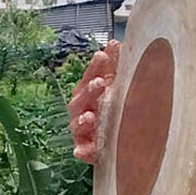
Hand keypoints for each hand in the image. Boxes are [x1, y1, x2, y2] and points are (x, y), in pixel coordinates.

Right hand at [70, 41, 122, 164]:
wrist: (116, 141)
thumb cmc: (112, 108)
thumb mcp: (115, 86)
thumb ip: (114, 66)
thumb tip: (115, 43)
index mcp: (90, 92)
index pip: (91, 76)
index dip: (95, 67)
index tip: (102, 56)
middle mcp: (83, 110)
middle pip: (82, 99)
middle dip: (89, 90)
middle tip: (100, 83)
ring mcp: (83, 131)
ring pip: (79, 125)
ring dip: (83, 120)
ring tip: (90, 117)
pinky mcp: (87, 150)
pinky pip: (83, 151)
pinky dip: (83, 151)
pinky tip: (82, 150)